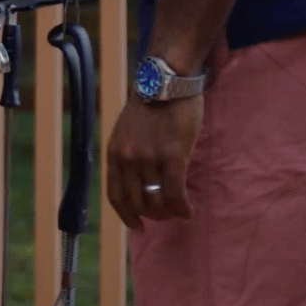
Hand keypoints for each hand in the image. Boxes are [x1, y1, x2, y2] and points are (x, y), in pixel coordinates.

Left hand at [106, 92, 202, 229]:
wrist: (166, 79)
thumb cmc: (151, 103)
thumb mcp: (127, 130)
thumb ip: (129, 155)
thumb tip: (139, 184)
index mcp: (115, 153)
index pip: (116, 196)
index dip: (127, 216)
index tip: (138, 226)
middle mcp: (128, 158)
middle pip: (138, 203)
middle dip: (154, 215)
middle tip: (167, 215)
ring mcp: (149, 158)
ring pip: (158, 201)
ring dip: (170, 212)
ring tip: (179, 211)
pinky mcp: (172, 156)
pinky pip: (176, 194)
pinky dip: (183, 208)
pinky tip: (189, 212)